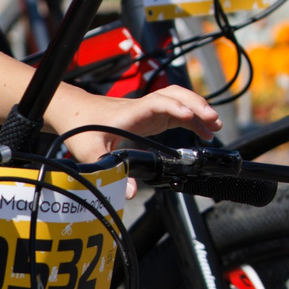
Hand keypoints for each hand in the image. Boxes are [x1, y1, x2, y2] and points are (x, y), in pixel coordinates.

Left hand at [49, 82, 220, 163]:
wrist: (73, 111)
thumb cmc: (80, 127)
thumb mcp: (91, 153)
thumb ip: (110, 171)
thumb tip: (130, 192)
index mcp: (130, 114)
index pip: (157, 104)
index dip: (175, 108)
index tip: (190, 116)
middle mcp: (142, 108)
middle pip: (174, 95)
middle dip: (196, 104)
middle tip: (213, 121)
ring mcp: (148, 110)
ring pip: (178, 100)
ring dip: (198, 109)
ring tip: (215, 126)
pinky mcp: (150, 115)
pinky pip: (176, 112)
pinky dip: (192, 119)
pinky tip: (203, 131)